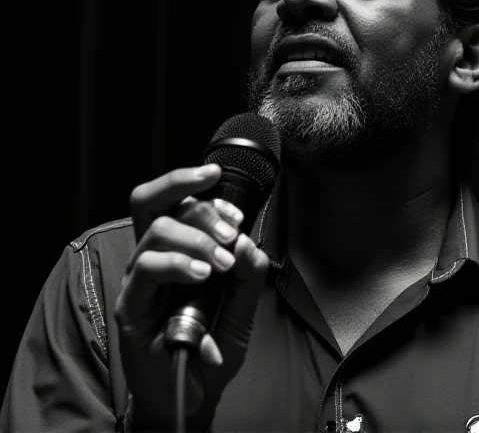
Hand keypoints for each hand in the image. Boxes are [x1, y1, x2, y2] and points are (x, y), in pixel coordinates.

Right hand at [114, 164, 270, 429]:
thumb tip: (245, 240)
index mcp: (176, 249)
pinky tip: (202, 274)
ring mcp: (139, 280)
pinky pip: (147, 268)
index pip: (172, 199)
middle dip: (195, 200)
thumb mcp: (242, 304)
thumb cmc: (213, 344)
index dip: (196, 186)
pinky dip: (179, 263)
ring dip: (198, 237)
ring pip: (157, 230)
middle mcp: (152, 257)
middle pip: (151, 200)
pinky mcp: (131, 305)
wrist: (196, 390)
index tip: (226, 190)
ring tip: (221, 262)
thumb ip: (248, 271)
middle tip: (230, 227)